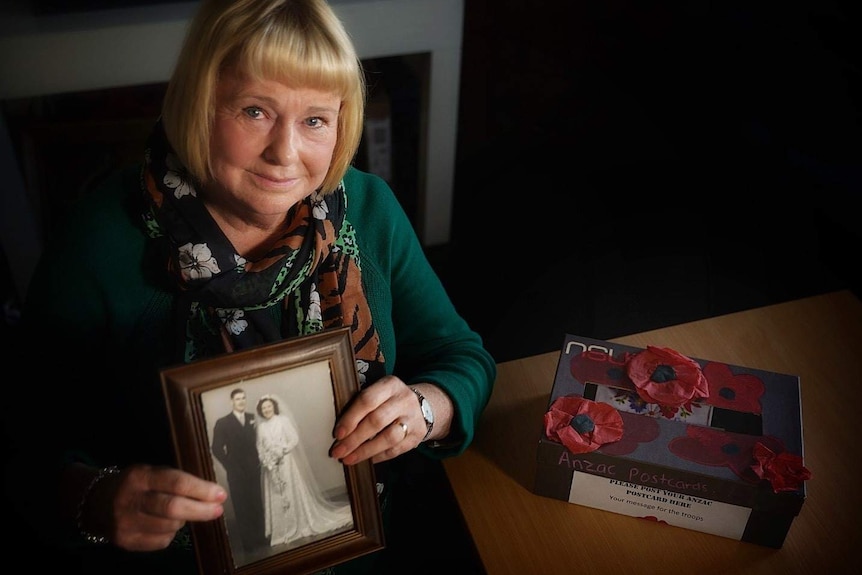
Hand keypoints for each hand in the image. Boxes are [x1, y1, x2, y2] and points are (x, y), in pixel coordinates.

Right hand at [84, 463, 225, 550]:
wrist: (96, 503)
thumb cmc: (135, 485)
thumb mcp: (150, 473)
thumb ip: (175, 481)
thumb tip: (211, 494)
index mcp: (140, 477)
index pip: (176, 483)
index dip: (201, 490)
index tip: (221, 494)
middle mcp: (130, 500)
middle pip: (173, 509)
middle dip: (201, 510)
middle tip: (218, 510)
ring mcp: (126, 523)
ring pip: (170, 527)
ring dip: (184, 521)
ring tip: (182, 513)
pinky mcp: (125, 542)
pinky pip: (161, 541)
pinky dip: (170, 533)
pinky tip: (164, 525)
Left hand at [330, 376, 449, 464]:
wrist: (423, 405)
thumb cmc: (390, 400)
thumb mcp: (380, 392)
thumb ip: (362, 404)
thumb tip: (339, 428)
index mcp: (390, 385)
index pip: (367, 400)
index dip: (350, 418)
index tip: (337, 433)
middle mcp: (404, 400)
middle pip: (377, 421)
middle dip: (354, 439)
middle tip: (338, 451)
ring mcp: (413, 419)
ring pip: (388, 438)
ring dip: (365, 451)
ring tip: (349, 459)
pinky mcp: (417, 436)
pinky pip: (396, 450)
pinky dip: (378, 456)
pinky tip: (365, 460)